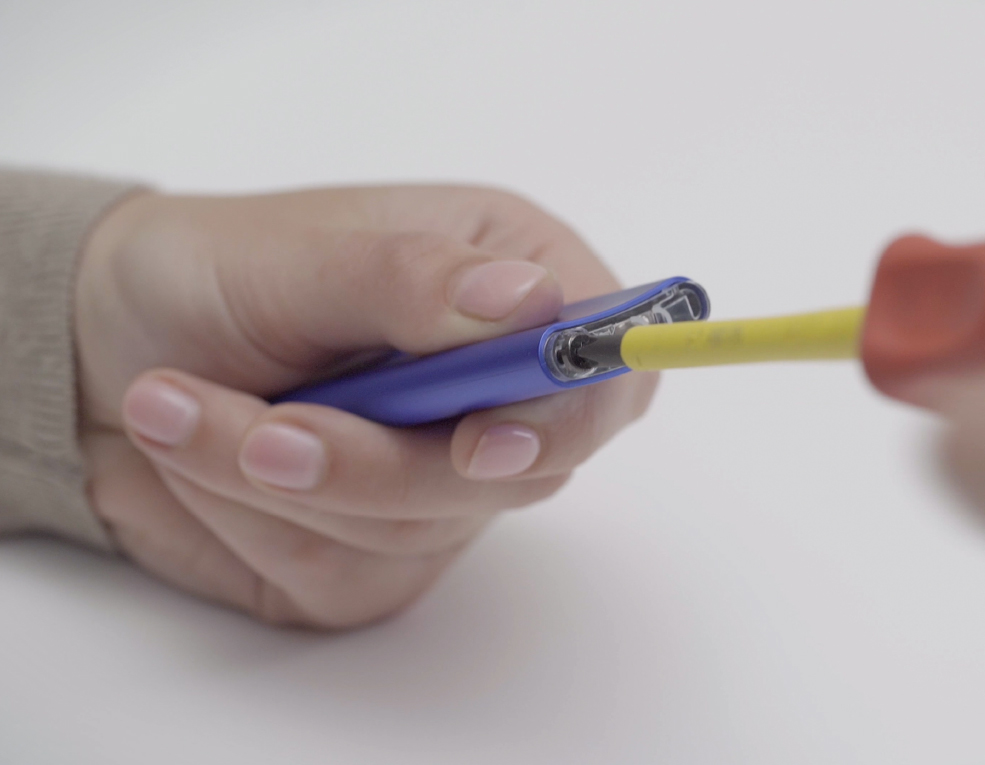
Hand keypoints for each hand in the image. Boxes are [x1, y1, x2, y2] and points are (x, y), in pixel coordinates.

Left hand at [75, 185, 656, 627]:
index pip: (611, 370)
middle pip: (522, 473)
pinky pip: (343, 573)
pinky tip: (199, 453)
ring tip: (176, 407)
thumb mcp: (295, 255)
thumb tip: (531, 302)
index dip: (573, 413)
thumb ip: (411, 278)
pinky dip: (253, 521)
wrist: (106, 347)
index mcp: (512, 287)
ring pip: (416, 529)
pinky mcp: (382, 553)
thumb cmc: (213, 273)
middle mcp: (498, 391)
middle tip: (269, 432)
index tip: (480, 438)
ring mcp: (445, 484)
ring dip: (281, 481)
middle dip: (378, 460)